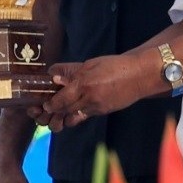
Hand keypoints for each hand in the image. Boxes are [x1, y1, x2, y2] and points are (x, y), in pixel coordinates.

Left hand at [30, 54, 152, 130]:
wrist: (139, 76)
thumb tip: (53, 75)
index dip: (51, 104)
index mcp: (84, 83)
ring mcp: (96, 107)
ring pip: (73, 116)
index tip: (44, 104)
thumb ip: (71, 71)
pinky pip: (84, 116)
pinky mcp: (102, 112)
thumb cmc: (115, 66)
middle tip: (44, 112)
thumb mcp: (91, 64)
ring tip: (55, 117)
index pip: (62, 98)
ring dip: (62, 118)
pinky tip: (71, 113)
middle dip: (53, 112)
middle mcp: (88, 97)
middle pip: (65, 109)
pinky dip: (75, 116)